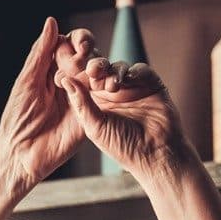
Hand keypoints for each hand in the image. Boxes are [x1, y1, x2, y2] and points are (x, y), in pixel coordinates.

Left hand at [0, 18, 90, 188]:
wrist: (21, 154)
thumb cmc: (18, 118)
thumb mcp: (28, 81)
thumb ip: (41, 53)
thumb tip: (52, 22)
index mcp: (53, 71)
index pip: (71, 46)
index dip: (78, 41)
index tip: (79, 44)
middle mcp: (70, 81)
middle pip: (89, 58)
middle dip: (91, 54)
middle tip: (85, 59)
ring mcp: (83, 97)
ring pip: (99, 75)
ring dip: (100, 70)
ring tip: (92, 74)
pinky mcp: (92, 114)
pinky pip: (104, 98)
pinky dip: (107, 89)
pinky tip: (106, 87)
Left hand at [53, 42, 192, 178]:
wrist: (155, 153)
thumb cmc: (121, 146)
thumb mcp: (94, 126)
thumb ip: (81, 103)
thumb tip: (65, 79)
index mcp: (93, 102)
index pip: (81, 81)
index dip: (74, 72)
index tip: (66, 66)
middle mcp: (110, 92)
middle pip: (99, 70)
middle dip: (94, 67)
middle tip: (92, 69)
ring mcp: (130, 86)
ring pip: (117, 67)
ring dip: (112, 71)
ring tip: (112, 86)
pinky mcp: (150, 83)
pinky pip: (140, 70)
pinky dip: (133, 71)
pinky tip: (128, 80)